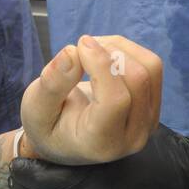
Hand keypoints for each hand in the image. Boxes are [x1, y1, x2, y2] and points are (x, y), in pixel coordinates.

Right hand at [20, 35, 161, 164]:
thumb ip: (51, 84)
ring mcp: (147, 123)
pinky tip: (105, 57)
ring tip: (91, 51)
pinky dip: (128, 51)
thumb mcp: (35, 108)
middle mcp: (132, 137)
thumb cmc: (47, 125)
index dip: (101, 65)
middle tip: (81, 49)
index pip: (116, 100)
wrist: (65, 140)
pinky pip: (152, 66)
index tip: (79, 45)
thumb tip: (72, 52)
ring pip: (150, 68)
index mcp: (100, 142)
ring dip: (119, 48)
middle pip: (137, 79)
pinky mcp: (153, 106)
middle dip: (108, 52)